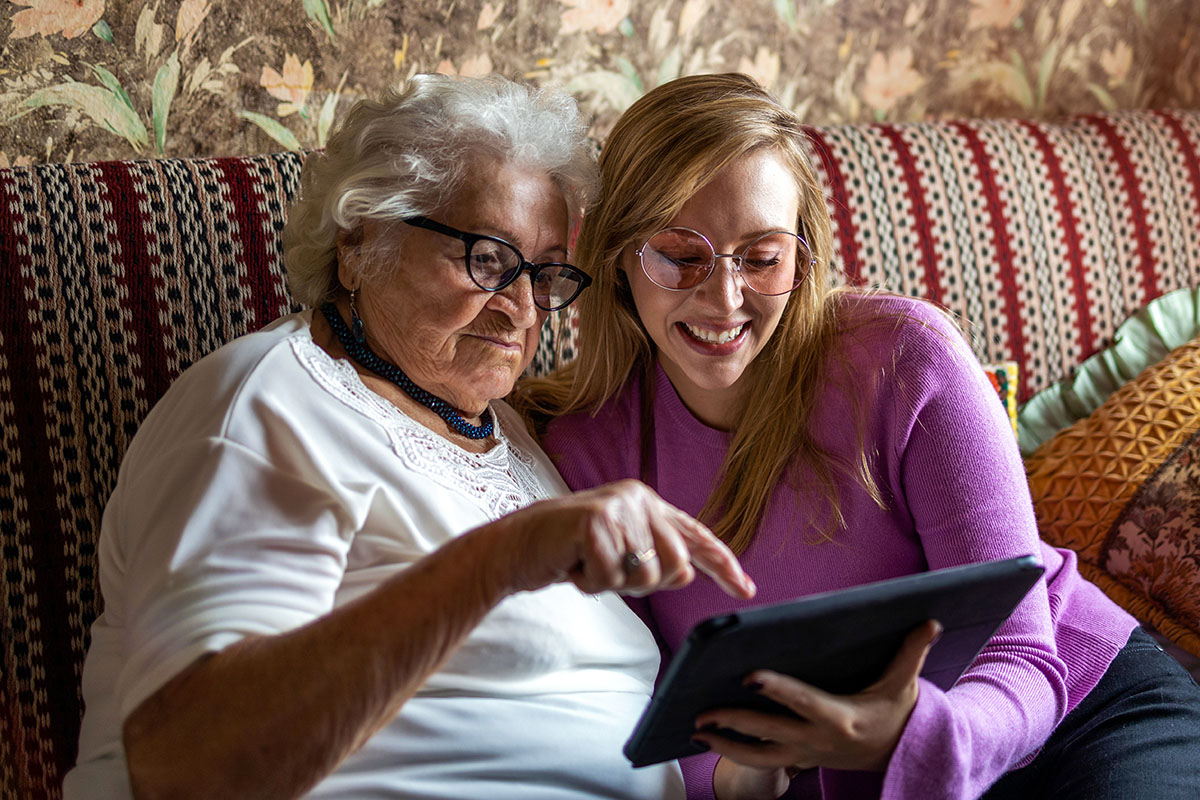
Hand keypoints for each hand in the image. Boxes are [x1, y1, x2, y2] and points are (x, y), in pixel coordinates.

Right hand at [486, 479, 755, 598]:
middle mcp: (638, 498)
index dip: (724, 566)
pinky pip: (611, 578)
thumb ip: (657, 562)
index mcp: (649, 504)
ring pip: (645, 577)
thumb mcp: (622, 556)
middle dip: (644, 585)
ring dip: (614, 585)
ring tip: (588, 565)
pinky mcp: (595, 521)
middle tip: (609, 573)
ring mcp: (617, 507)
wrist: (517, 546)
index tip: (746, 591)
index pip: (696, 538)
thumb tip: (687, 574)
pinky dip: (591, 584)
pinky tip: (573, 566)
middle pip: (676, 567)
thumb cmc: (571, 553)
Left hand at [697, 620, 941, 782]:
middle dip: (734, 720)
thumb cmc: (895, 713)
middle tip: (702, 709)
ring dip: (726, 743)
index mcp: (839, 716)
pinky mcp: (799, 760)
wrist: (898, 755)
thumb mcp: (905, 685)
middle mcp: (817, 739)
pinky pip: (761, 761)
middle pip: (769, 730)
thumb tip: (930, 621)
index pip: (801, 700)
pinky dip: (733, 753)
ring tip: (696, 728)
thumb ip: (913, 652)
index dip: (776, 689)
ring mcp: (806, 753)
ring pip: (759, 754)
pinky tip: (708, 739)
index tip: (749, 676)